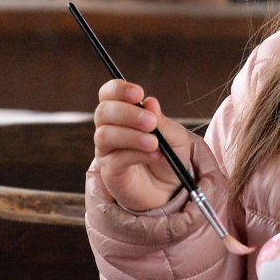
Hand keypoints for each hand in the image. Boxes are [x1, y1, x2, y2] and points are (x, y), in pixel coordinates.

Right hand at [91, 79, 192, 212]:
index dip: (119, 89)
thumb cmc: (169, 156)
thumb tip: (150, 102)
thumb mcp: (175, 137)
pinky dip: (137, 155)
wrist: (169, 189)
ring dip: (132, 135)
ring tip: (155, 143)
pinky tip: (155, 156)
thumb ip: (163, 121)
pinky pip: (116, 158)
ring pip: (106, 135)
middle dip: (128, 113)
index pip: (109, 94)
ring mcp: (107, 150)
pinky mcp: (110, 171)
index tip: (138, 94)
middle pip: (103, 111)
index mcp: (123, 113)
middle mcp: (109, 128)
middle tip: (151, 122)